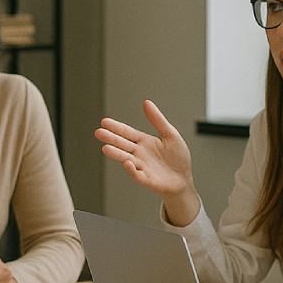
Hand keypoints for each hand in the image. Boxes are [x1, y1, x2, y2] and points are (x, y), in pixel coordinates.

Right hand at [94, 100, 200, 225]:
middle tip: (98, 132)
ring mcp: (141, 167)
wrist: (184, 179)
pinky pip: (137, 175)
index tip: (104, 122)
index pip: (127, 132)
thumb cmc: (178, 157)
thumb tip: (146, 102)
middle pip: (122, 144)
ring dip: (116, 154)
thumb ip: (157, 120)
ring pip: (126, 159)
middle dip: (111, 138)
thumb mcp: (170, 134)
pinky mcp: (147, 179)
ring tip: (105, 148)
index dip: (116, 127)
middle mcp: (139, 154)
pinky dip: (132, 170)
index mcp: (144, 142)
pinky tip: (127, 163)